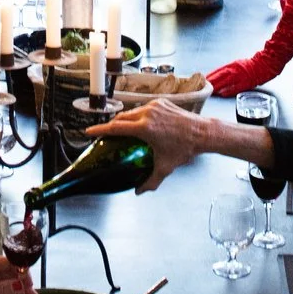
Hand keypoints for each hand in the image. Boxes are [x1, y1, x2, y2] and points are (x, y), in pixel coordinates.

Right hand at [84, 97, 210, 189]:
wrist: (203, 133)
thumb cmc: (184, 149)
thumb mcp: (165, 167)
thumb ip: (151, 181)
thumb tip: (139, 191)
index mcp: (145, 128)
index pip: (115, 127)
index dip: (100, 129)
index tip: (89, 131)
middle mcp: (147, 113)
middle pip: (121, 118)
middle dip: (111, 125)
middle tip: (105, 133)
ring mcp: (155, 105)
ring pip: (133, 112)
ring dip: (125, 120)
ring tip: (122, 130)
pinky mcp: (162, 102)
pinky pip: (144, 108)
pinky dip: (138, 115)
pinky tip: (140, 124)